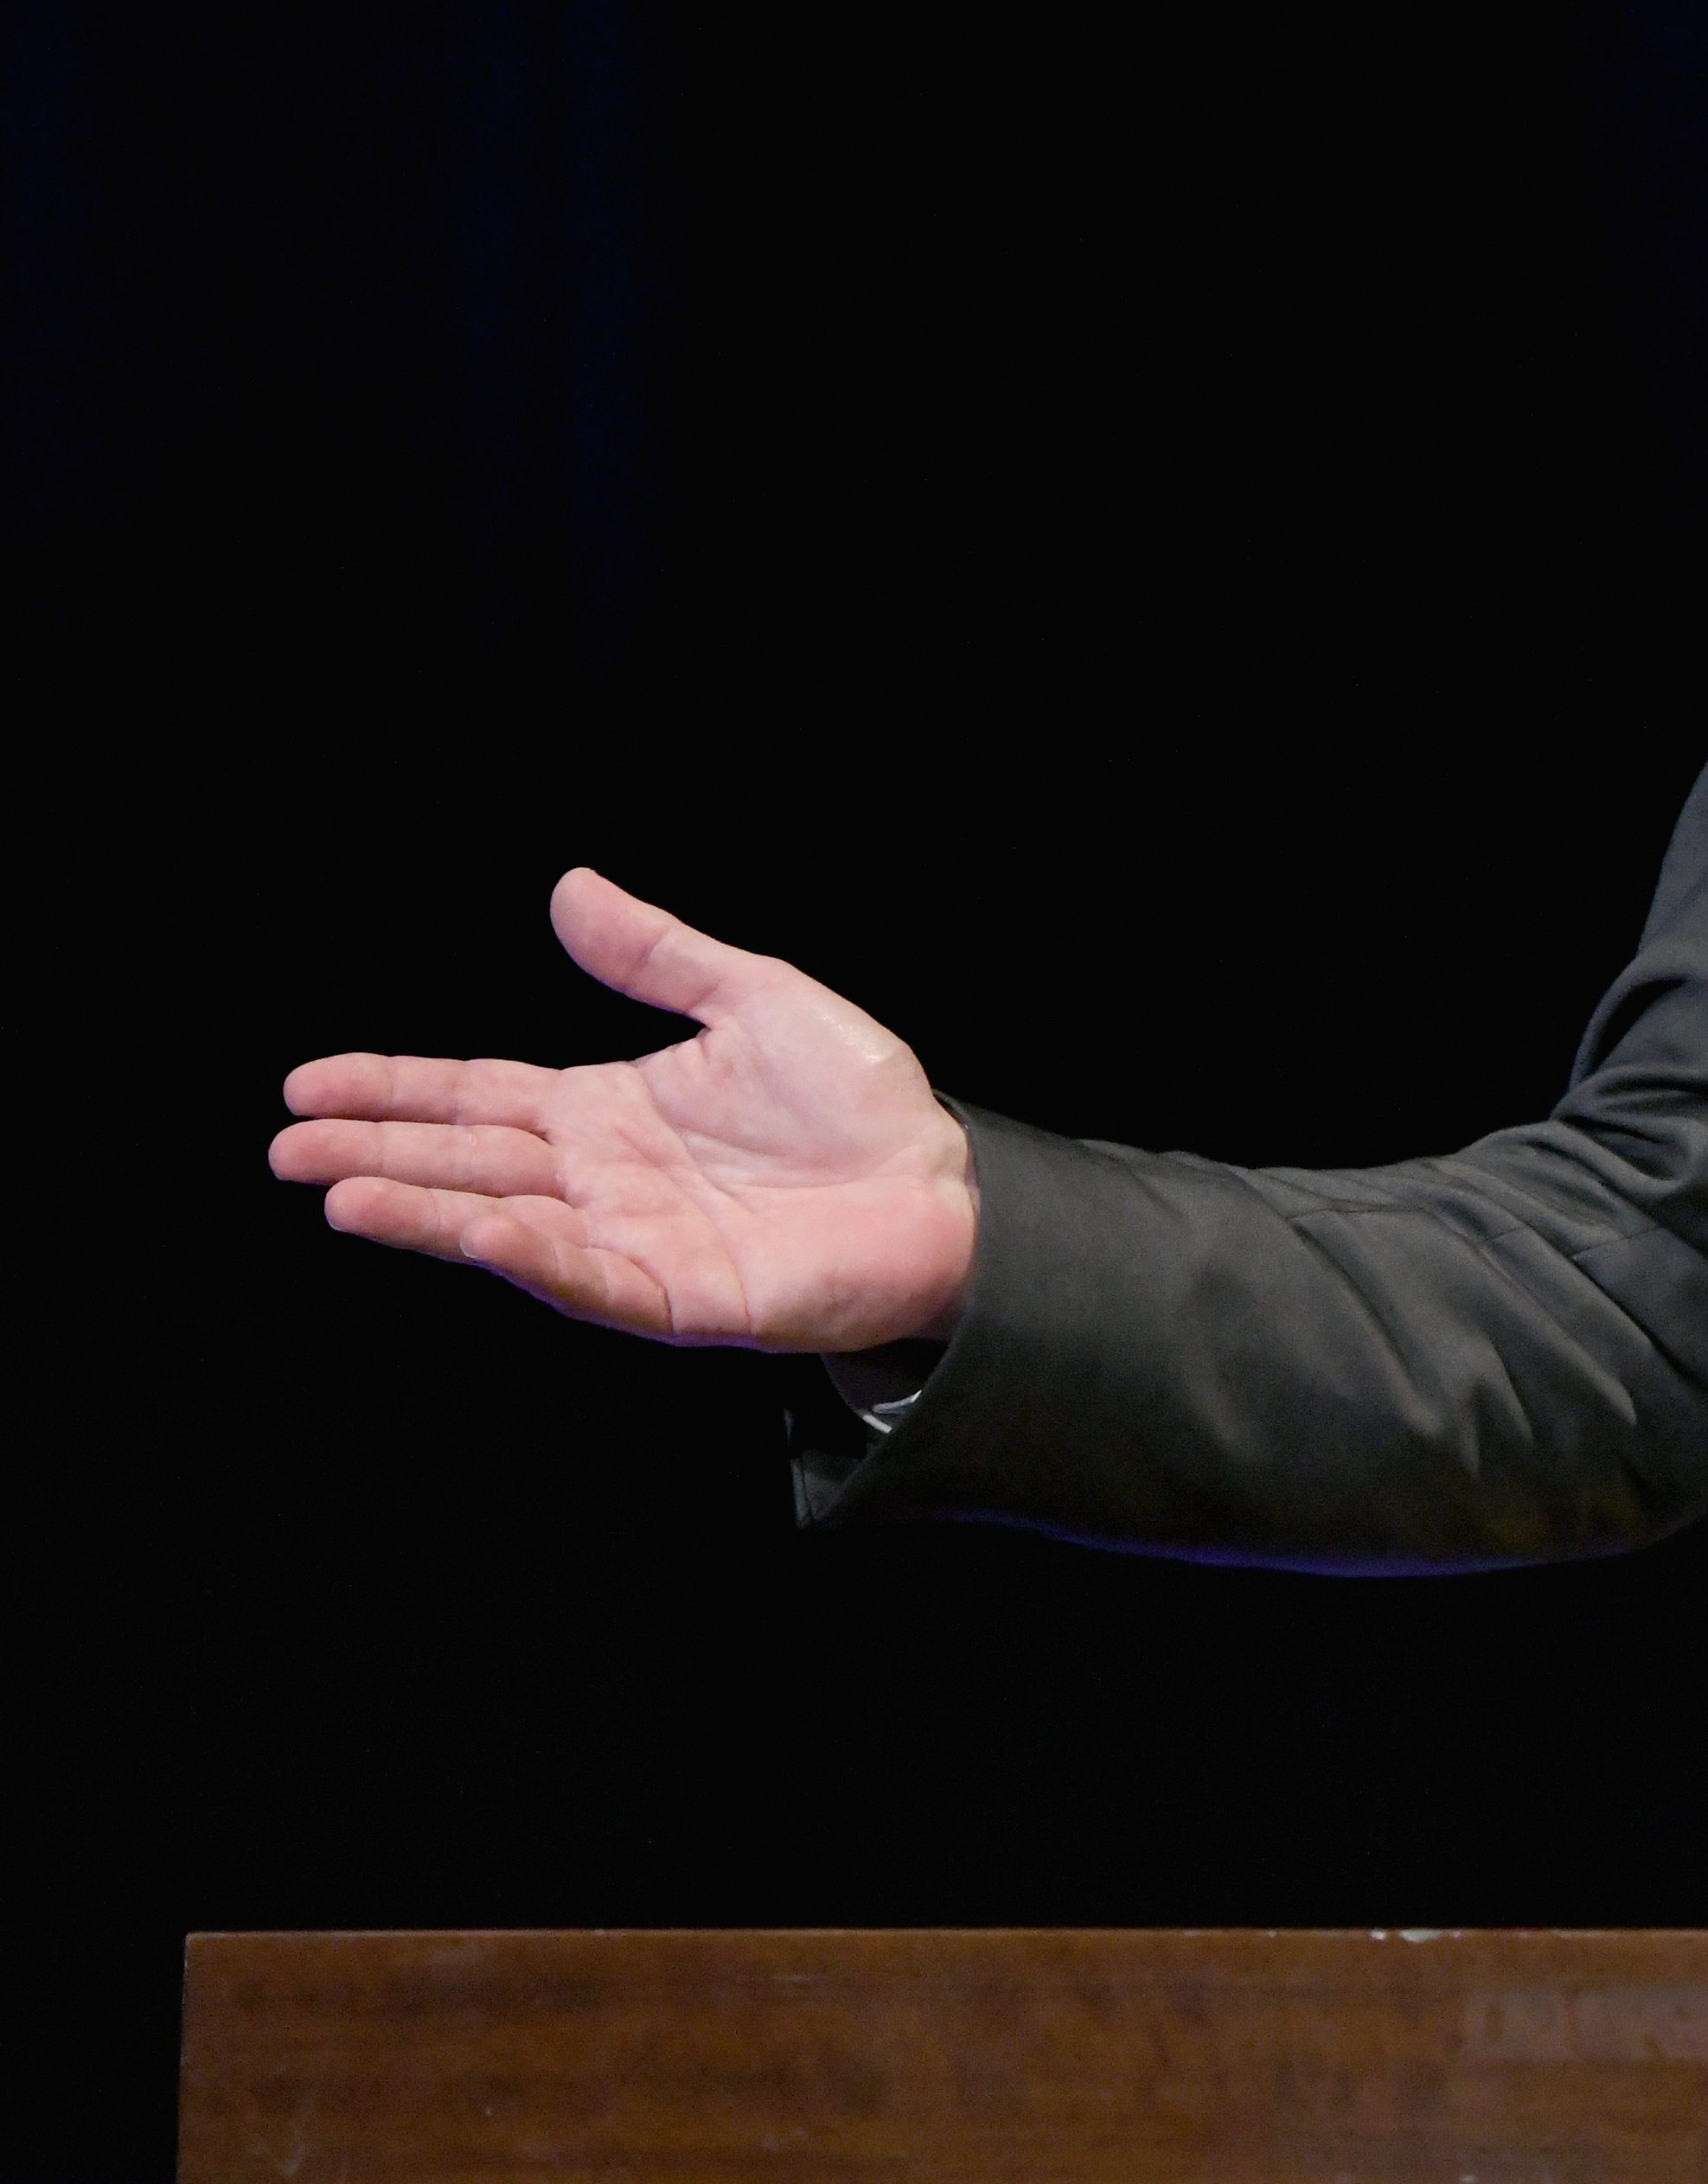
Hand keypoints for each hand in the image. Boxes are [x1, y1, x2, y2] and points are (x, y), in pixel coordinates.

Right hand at [269, 869, 978, 1352]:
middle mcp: (604, 1179)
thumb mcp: (755, 999)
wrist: (945, 1185)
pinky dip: (530, 1256)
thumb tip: (570, 888)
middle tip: (286, 1148)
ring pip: (505, 1224)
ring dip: (423, 1210)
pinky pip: (591, 1277)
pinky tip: (475, 1231)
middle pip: (469, 1160)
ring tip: (340, 1192)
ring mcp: (634, 1242)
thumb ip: (658, 955)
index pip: (479, 1096)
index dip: (395, 1087)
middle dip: (377, 1152)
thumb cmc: (859, 1102)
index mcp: (611, 1111)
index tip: (307, 1083)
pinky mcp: (680, 1295)